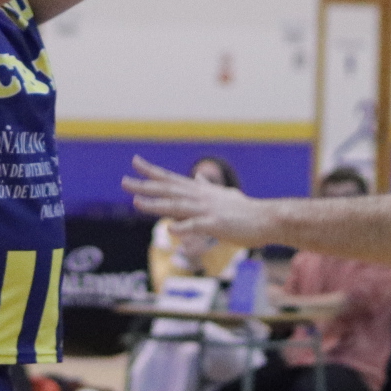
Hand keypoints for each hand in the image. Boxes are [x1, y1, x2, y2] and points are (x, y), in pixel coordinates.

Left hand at [123, 157, 281, 249]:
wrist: (267, 219)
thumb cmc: (246, 211)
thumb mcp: (225, 195)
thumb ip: (209, 187)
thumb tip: (200, 176)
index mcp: (200, 191)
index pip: (171, 179)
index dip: (152, 171)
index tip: (135, 162)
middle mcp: (200, 197)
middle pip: (167, 189)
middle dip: (144, 185)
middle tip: (123, 181)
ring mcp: (207, 210)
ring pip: (176, 206)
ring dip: (155, 204)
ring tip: (136, 201)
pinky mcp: (215, 224)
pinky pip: (195, 226)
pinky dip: (182, 227)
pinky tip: (169, 228)